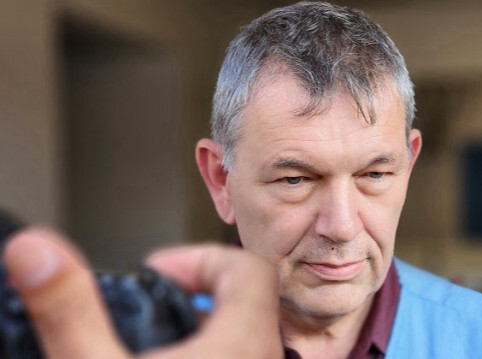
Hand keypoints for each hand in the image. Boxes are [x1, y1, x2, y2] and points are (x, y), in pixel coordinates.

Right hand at [3, 229, 282, 358]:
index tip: (159, 272)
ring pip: (246, 333)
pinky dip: (213, 349)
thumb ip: (71, 309)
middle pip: (248, 298)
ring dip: (205, 326)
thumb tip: (34, 248)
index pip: (246, 268)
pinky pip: (241, 357)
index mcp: (243, 340)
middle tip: (157, 309)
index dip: (200, 257)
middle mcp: (263, 358)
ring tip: (160, 340)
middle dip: (197, 291)